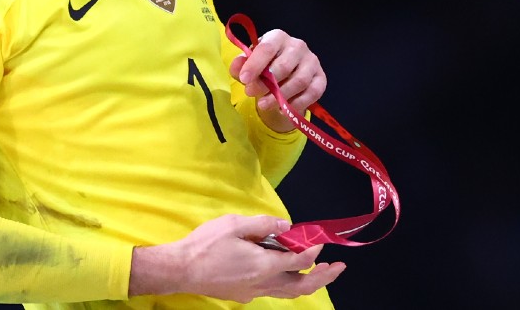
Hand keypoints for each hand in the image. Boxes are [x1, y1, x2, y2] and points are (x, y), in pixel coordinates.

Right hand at [129, 214, 344, 301]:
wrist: (180, 269)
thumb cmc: (205, 245)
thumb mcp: (235, 224)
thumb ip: (264, 224)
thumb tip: (287, 226)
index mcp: (264, 265)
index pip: (300, 262)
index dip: (314, 251)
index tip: (320, 241)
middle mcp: (262, 283)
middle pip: (301, 286)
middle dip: (323, 277)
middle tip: (338, 267)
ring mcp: (252, 292)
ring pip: (288, 292)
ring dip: (306, 282)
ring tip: (320, 271)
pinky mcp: (243, 295)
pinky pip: (273, 290)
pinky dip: (287, 283)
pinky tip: (284, 270)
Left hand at [230, 28, 326, 132]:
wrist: (284, 76)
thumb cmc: (264, 66)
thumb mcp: (249, 65)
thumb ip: (240, 66)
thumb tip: (238, 67)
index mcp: (278, 37)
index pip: (267, 48)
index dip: (255, 64)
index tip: (244, 79)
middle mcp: (298, 46)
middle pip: (284, 65)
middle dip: (266, 83)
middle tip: (251, 93)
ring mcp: (312, 62)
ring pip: (299, 81)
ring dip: (280, 96)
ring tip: (264, 105)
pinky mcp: (321, 78)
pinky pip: (312, 93)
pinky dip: (297, 104)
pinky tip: (282, 109)